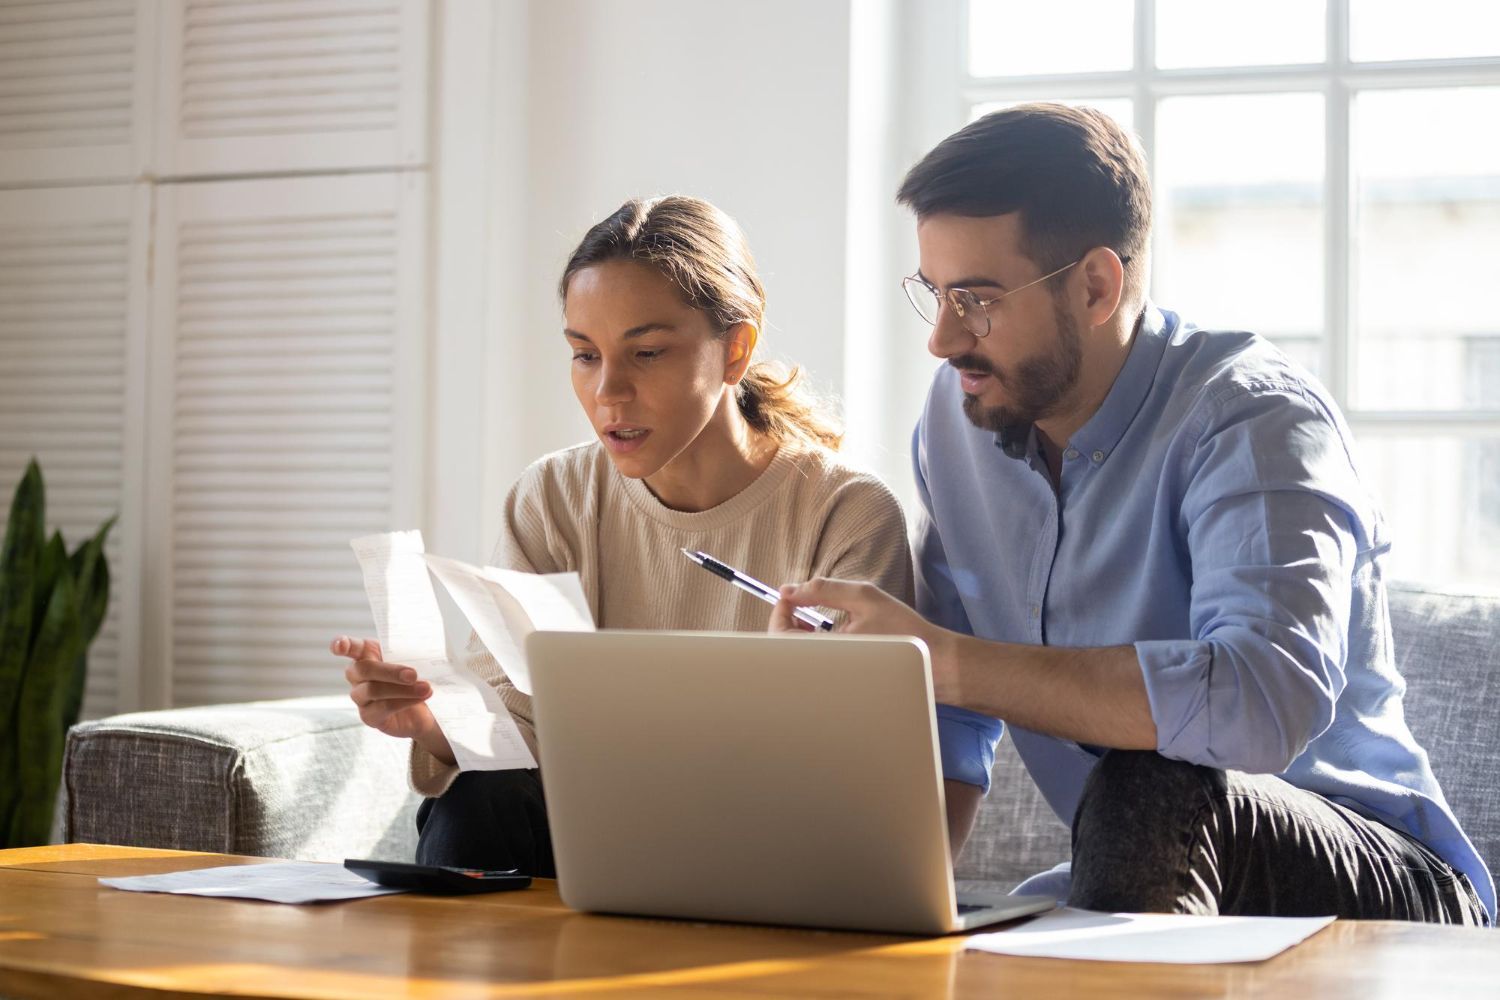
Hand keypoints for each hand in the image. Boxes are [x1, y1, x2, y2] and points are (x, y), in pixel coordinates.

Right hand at [331, 635, 453, 764]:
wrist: (426, 709)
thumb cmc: (416, 678)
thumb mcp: (415, 661)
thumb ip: (410, 654)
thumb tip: (421, 651)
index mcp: (367, 654)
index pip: (351, 647)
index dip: (342, 645)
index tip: (340, 645)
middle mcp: (358, 675)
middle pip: (364, 669)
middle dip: (390, 671)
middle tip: (413, 674)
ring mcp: (360, 697)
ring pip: (373, 690)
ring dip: (402, 689)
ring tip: (425, 688)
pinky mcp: (368, 716)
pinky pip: (382, 708)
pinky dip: (403, 702)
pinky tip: (419, 699)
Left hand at [769, 579, 959, 702]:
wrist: (932, 662)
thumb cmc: (902, 630)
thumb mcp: (863, 597)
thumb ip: (823, 590)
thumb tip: (789, 589)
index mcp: (826, 650)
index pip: (780, 636)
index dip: (778, 611)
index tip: (789, 595)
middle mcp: (824, 668)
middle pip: (784, 648)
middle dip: (787, 621)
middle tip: (801, 605)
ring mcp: (833, 676)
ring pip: (798, 656)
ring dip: (799, 633)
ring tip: (815, 617)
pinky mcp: (841, 679)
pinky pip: (814, 662)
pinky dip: (813, 644)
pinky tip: (830, 633)